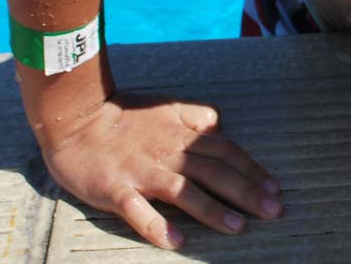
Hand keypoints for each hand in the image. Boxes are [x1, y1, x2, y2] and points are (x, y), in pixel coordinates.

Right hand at [41, 92, 281, 249]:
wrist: (76, 118)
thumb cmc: (125, 116)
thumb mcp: (168, 108)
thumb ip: (197, 117)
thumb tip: (223, 129)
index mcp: (182, 134)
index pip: (226, 151)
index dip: (252, 170)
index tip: (275, 189)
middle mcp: (168, 152)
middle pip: (215, 172)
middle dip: (247, 192)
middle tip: (274, 212)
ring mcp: (141, 171)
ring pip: (184, 190)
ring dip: (213, 210)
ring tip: (237, 228)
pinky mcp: (115, 189)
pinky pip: (137, 210)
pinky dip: (157, 226)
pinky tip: (176, 241)